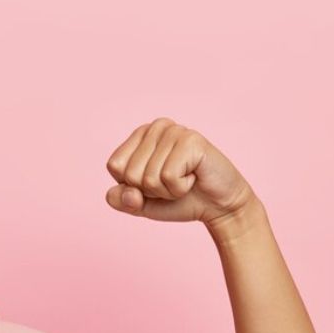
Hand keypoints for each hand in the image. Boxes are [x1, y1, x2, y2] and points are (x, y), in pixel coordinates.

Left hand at [104, 117, 255, 225]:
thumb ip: (121, 200)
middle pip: (130, 174)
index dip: (132, 185)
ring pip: (148, 178)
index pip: (114, 166)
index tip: (156, 183)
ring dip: (167, 190)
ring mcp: (174, 130)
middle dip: (151, 190)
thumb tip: (127, 193)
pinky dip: (180, 188)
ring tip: (185, 180)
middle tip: (174, 183)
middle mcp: (155, 127)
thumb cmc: (179, 200)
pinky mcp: (191, 140)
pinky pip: (168, 177)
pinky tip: (194, 177)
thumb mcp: (142, 204)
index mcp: (139, 135)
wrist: (219, 206)